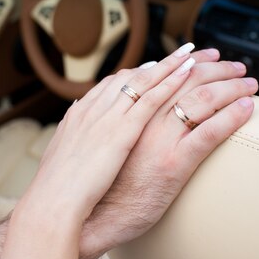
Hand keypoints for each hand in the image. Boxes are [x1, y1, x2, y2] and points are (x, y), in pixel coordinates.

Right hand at [0, 43, 201, 258]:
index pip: (118, 83)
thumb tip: (82, 130)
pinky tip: (196, 73)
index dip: (145, 71)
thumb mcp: (66, 160)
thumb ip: (79, 142)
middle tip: (192, 50)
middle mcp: (99, 109)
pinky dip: (179, 82)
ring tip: (207, 55)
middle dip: (169, 60)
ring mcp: (111, 118)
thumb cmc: (57, 195)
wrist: (50, 208)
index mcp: (83, 114)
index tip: (162, 64)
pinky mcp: (126, 133)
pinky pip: (160, 101)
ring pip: (153, 81)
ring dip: (183, 66)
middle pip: (140, 75)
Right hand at [79, 50, 257, 258]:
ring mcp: (158, 140)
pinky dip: (232, 116)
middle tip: (234, 64)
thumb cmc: (98, 188)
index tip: (204, 54)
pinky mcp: (173, 163)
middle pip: (184, 78)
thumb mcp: (101, 147)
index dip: (186, 61)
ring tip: (248, 83)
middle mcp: (142, 118)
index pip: (161, 73)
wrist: (94, 218)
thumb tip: (125, 114)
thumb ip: (115, 126)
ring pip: (200, 98)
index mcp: (125, 112)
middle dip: (214, 67)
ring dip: (230, 86)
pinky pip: (209, 132)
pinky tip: (247, 107)